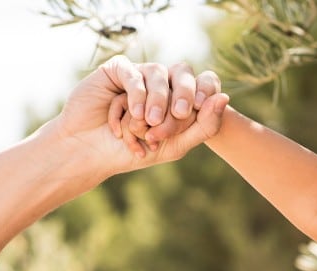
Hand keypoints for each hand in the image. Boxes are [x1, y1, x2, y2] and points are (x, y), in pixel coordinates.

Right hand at [53, 55, 227, 172]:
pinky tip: (131, 115)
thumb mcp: (174, 145)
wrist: (91, 153)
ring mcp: (140, 74)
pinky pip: (134, 74)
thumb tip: (225, 97)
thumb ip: (203, 126)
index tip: (199, 108)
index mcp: (180, 98)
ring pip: (159, 74)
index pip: (203, 82)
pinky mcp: (118, 70)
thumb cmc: (132, 152)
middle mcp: (162, 82)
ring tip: (146, 125)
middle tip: (178, 114)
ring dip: (156, 102)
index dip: (206, 89)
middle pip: (184, 74)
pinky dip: (136, 95)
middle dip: (183, 97)